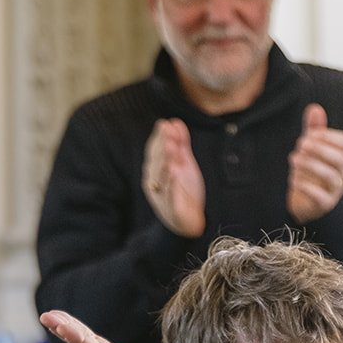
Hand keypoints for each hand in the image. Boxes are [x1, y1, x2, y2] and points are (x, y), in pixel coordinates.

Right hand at [142, 118, 206, 237]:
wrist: (188, 221)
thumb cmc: (183, 189)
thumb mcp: (184, 163)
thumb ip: (180, 143)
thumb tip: (174, 121)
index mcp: (156, 169)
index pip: (155, 151)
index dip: (159, 138)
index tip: (165, 124)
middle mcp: (155, 181)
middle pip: (158, 162)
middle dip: (163, 146)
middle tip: (168, 132)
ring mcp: (162, 195)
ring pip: (163, 177)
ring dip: (166, 161)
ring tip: (171, 147)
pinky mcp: (172, 209)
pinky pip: (171, 196)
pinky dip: (172, 185)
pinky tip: (174, 174)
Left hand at [287, 103, 342, 222]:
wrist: (305, 204)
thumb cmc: (310, 173)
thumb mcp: (311, 150)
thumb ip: (314, 130)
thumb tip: (315, 108)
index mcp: (340, 157)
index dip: (328, 136)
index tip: (309, 134)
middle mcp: (341, 173)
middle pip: (340, 158)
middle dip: (319, 149)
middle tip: (300, 145)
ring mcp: (335, 190)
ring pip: (331, 176)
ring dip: (310, 165)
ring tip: (293, 160)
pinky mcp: (325, 205)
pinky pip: (321, 197)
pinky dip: (306, 187)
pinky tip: (293, 179)